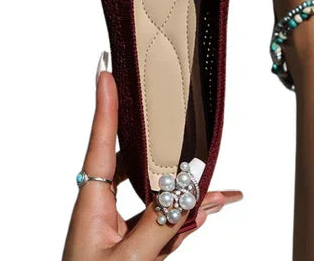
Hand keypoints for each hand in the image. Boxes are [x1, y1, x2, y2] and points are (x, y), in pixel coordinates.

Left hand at [63, 69, 242, 259]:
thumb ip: (158, 227)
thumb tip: (189, 197)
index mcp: (90, 208)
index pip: (100, 145)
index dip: (104, 105)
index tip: (106, 70)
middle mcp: (104, 211)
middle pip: (138, 165)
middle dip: (167, 148)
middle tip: (182, 120)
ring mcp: (121, 228)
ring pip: (160, 196)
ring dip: (191, 195)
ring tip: (224, 192)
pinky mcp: (135, 244)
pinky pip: (166, 221)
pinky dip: (189, 217)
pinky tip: (211, 210)